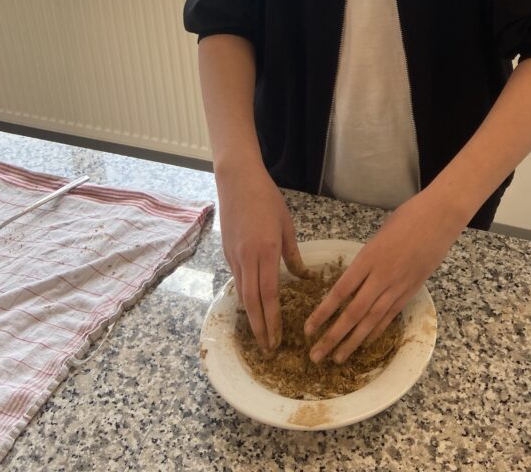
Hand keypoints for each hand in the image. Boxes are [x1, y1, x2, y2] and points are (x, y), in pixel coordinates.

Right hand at [216, 164, 310, 353]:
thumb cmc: (266, 199)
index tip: (277, 339)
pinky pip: (237, 281)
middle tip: (267, 349)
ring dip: (251, 316)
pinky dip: (244, 297)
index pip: (269, 295)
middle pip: (252, 302)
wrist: (237, 180)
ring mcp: (234, 257)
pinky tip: (251, 306)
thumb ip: (293, 254)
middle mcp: (247, 259)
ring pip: (242, 294)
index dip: (273, 320)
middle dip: (259, 328)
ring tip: (260, 334)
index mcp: (266, 251)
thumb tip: (302, 277)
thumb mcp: (286, 225)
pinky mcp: (227, 253)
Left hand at [304, 190, 464, 364]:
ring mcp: (399, 286)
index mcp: (368, 258)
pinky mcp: (412, 290)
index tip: (308, 329)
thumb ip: (366, 259)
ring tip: (338, 358)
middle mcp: (382, 276)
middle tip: (316, 355)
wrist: (441, 218)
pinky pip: (391, 315)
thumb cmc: (408, 217)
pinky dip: (377, 331)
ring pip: (372, 320)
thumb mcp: (378, 235)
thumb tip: (355, 277)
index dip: (323, 313)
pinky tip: (366, 343)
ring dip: (353, 341)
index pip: (340, 292)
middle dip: (333, 336)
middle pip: (354, 313)